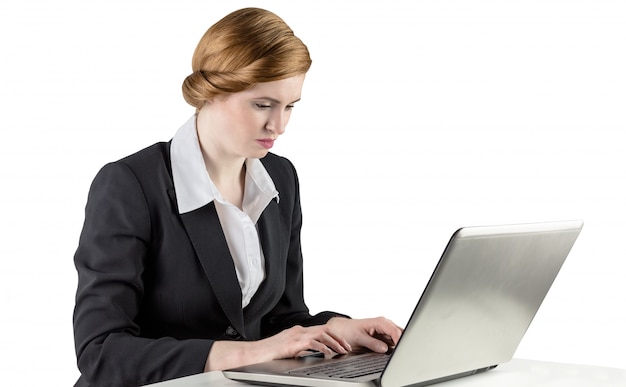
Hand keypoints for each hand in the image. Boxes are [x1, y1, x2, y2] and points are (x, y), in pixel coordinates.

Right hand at [205, 324, 350, 370]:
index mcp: (297, 331)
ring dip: (334, 342)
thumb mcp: (287, 349)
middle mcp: (298, 330)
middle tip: (348, 347)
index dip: (333, 336)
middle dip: (338, 338)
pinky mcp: (293, 343)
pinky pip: (312, 343)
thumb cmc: (268, 354)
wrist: (254, 354)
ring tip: (342, 350)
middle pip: (324, 330)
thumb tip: (310, 352)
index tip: (342, 343)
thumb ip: (299, 348)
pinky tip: (328, 353)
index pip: (320, 330)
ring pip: (321, 334)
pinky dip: (322, 347)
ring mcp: (296, 335)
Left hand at [326, 317, 402, 353]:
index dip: (399, 341)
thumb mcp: (358, 338)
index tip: (400, 351)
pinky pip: (394, 341)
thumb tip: (384, 349)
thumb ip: (372, 343)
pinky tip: (393, 353)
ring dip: (398, 345)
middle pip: (400, 333)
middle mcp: (384, 324)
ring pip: (398, 337)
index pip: (394, 331)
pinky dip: (395, 347)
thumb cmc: (348, 330)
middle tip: (400, 354)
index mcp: (379, 322)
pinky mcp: (384, 336)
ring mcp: (385, 330)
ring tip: (397, 354)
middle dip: (402, 343)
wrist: (341, 329)